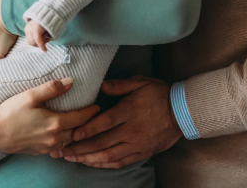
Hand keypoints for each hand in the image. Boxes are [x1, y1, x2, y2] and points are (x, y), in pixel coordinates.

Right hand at [0, 77, 99, 154]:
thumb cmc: (10, 113)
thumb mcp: (30, 96)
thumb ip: (52, 88)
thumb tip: (70, 82)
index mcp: (55, 124)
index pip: (81, 118)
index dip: (91, 112)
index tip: (97, 106)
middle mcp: (55, 138)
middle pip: (78, 131)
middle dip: (86, 123)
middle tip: (91, 114)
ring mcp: (47, 147)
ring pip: (69, 140)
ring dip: (76, 132)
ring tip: (79, 122)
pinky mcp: (40, 151)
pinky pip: (59, 146)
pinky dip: (65, 139)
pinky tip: (62, 133)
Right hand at [25, 20, 50, 51]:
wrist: (43, 12)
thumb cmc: (48, 20)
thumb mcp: (49, 29)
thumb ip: (46, 37)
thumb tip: (45, 45)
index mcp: (36, 28)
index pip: (38, 40)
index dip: (42, 46)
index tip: (46, 51)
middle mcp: (29, 29)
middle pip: (33, 42)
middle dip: (39, 44)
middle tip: (46, 40)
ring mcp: (26, 29)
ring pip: (30, 42)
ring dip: (36, 43)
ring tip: (43, 37)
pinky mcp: (25, 29)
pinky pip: (29, 38)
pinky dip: (34, 39)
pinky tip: (39, 35)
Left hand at [51, 76, 181, 168]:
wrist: (182, 112)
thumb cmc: (159, 94)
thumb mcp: (140, 83)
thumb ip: (119, 85)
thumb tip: (100, 85)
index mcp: (129, 112)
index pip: (105, 123)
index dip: (88, 129)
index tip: (73, 134)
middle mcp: (131, 131)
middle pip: (102, 142)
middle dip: (80, 147)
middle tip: (63, 150)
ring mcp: (136, 144)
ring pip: (109, 155)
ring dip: (89, 158)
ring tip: (72, 158)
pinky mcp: (141, 153)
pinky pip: (120, 161)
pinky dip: (104, 164)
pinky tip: (92, 163)